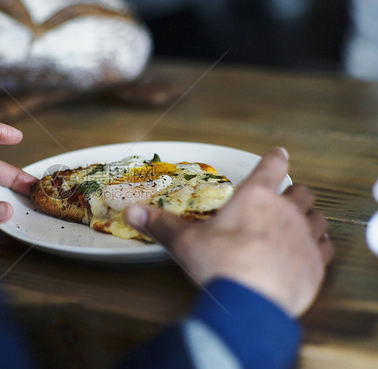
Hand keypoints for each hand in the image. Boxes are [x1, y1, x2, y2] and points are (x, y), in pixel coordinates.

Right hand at [124, 147, 332, 316]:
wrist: (250, 302)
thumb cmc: (219, 264)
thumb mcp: (185, 242)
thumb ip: (160, 224)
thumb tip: (132, 211)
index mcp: (255, 198)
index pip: (271, 165)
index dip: (275, 158)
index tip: (278, 154)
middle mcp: (285, 212)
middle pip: (301, 192)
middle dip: (293, 193)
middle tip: (282, 201)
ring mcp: (304, 237)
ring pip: (318, 218)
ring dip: (309, 218)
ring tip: (298, 226)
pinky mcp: (316, 264)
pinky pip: (325, 248)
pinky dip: (318, 247)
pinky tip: (309, 253)